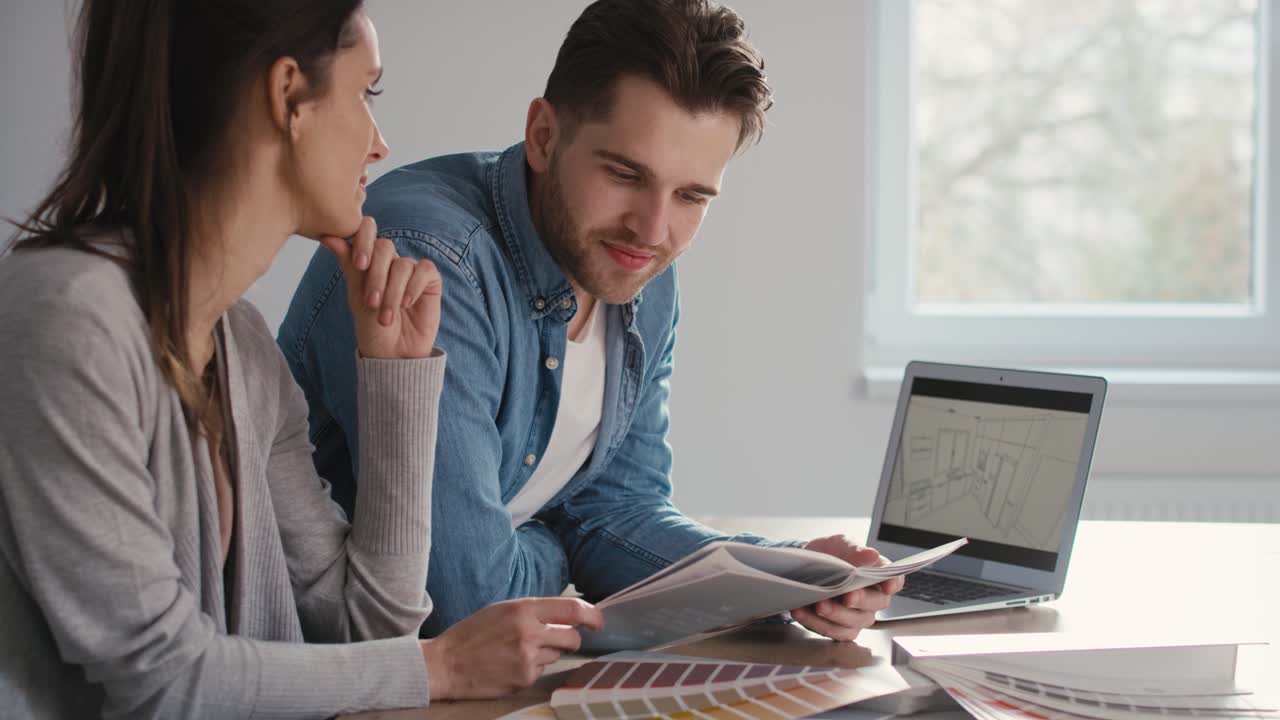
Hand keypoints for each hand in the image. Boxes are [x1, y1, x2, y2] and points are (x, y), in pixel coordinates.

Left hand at [319, 216, 441, 358]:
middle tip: (372, 302)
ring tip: (387, 316)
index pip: (367, 232)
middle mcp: (390, 262)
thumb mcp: (356, 295)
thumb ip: (348, 265)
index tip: (359, 265)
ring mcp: (411, 270)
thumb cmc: (371, 326)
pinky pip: (424, 270)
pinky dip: (413, 287)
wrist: (392, 353)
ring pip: (402, 265)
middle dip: (376, 276)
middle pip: (385, 247)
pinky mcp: (430, 280)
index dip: (364, 241)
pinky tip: (407, 304)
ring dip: (393, 292)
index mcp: (369, 260)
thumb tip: (328, 237)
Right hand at [419, 597, 604, 699]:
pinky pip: (542, 670)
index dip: (592, 615)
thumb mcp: (502, 610)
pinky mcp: (524, 678)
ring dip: (548, 652)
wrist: (445, 663)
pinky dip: (533, 667)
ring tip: (520, 650)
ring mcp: (527, 657)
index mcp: (523, 609)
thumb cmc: (473, 634)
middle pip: (572, 636)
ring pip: (558, 654)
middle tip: (562, 639)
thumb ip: (533, 611)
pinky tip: (512, 664)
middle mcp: (528, 632)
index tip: (599, 621)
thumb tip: (566, 615)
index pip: (572, 608)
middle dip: (573, 639)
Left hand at [790, 534, 903, 640]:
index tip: (888, 585)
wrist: (804, 568)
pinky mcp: (838, 628)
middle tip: (847, 596)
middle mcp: (871, 598)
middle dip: (861, 600)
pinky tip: (802, 611)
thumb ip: (854, 549)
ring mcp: (856, 616)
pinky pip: (833, 632)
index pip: (894, 579)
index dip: (894, 583)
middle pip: (876, 603)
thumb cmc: (829, 554)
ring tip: (819, 604)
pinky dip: (816, 623)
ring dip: (836, 615)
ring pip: (854, 622)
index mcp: (877, 574)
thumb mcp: (839, 544)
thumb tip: (872, 554)